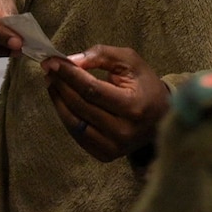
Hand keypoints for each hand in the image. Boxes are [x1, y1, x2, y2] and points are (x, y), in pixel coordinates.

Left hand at [43, 46, 171, 161]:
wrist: (162, 116)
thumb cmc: (145, 85)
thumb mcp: (130, 62)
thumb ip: (102, 56)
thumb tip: (72, 61)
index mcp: (133, 106)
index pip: (92, 90)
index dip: (70, 75)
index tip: (53, 62)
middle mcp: (123, 131)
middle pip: (81, 106)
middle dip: (61, 85)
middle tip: (49, 70)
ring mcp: (114, 147)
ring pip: (75, 124)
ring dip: (59, 102)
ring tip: (52, 84)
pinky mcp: (106, 155)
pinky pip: (78, 136)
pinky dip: (66, 117)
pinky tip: (62, 101)